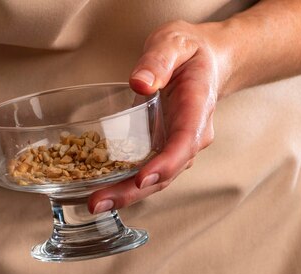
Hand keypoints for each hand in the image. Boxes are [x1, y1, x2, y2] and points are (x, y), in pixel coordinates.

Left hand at [89, 20, 228, 212]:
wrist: (205, 61)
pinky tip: (100, 192)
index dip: (165, 164)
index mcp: (197, 110)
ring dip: (124, 194)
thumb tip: (140, 84)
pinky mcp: (161, 149)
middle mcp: (190, 136)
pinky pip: (144, 171)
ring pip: (154, 179)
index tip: (143, 178)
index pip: (184, 143)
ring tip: (94, 204)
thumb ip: (158, 60)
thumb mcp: (175, 43)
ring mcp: (176, 146)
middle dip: (132, 192)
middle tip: (98, 203)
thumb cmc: (189, 51)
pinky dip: (123, 184)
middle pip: (166, 173)